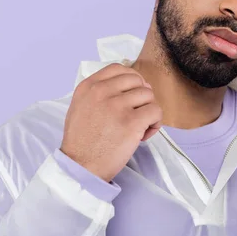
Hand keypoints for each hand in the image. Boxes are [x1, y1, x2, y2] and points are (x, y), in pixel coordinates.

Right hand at [60, 63, 162, 181]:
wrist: (80, 167)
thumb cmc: (81, 141)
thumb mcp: (80, 106)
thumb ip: (98, 92)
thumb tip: (129, 85)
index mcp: (89, 86)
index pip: (118, 68)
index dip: (131, 80)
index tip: (132, 94)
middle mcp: (102, 92)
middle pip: (137, 80)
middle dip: (142, 96)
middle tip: (137, 113)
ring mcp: (117, 106)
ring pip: (148, 95)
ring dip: (149, 110)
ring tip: (140, 126)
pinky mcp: (131, 122)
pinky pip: (156, 111)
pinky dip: (155, 122)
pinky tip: (144, 134)